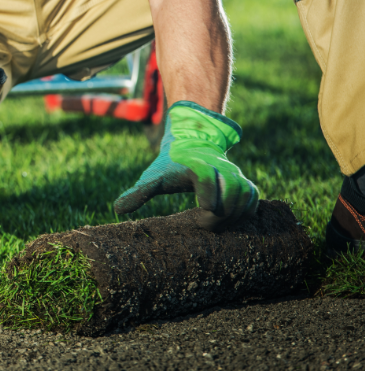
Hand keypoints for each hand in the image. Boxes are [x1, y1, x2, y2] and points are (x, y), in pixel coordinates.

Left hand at [114, 101, 258, 227]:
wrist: (191, 144)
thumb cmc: (169, 165)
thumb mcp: (153, 177)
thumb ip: (138, 193)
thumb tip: (117, 209)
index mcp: (195, 164)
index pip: (205, 176)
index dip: (208, 193)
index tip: (203, 210)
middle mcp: (219, 167)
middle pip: (230, 190)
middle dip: (220, 212)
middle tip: (204, 225)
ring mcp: (233, 174)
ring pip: (245, 194)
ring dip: (234, 214)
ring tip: (217, 225)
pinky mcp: (243, 181)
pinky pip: (253, 197)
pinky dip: (246, 211)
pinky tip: (231, 221)